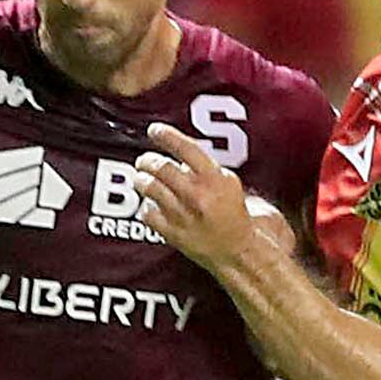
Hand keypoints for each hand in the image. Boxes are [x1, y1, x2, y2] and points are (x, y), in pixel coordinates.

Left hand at [132, 122, 259, 272]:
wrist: (240, 249)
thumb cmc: (235, 215)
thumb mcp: (229, 183)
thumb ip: (205, 167)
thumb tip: (182, 153)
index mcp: (215, 179)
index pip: (186, 148)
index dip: (167, 136)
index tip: (155, 130)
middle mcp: (198, 195)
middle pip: (161, 168)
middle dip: (147, 160)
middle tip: (144, 160)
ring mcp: (184, 215)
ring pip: (150, 188)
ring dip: (141, 180)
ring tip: (140, 178)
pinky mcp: (173, 234)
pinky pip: (148, 213)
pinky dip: (146, 206)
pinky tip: (149, 204)